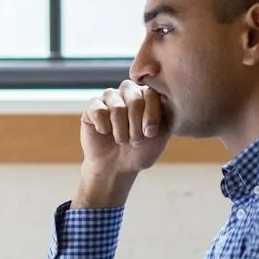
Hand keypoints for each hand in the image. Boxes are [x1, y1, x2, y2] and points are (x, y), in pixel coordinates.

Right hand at [77, 81, 169, 204]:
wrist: (117, 167)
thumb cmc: (141, 150)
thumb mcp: (160, 134)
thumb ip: (166, 114)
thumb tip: (166, 97)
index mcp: (147, 95)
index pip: (152, 93)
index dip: (151, 116)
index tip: (150, 134)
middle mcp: (128, 91)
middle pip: (135, 99)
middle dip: (136, 126)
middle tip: (135, 141)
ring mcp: (109, 96)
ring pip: (117, 108)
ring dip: (121, 131)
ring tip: (121, 140)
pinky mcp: (92, 105)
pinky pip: (99, 111)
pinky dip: (104, 128)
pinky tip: (105, 133)